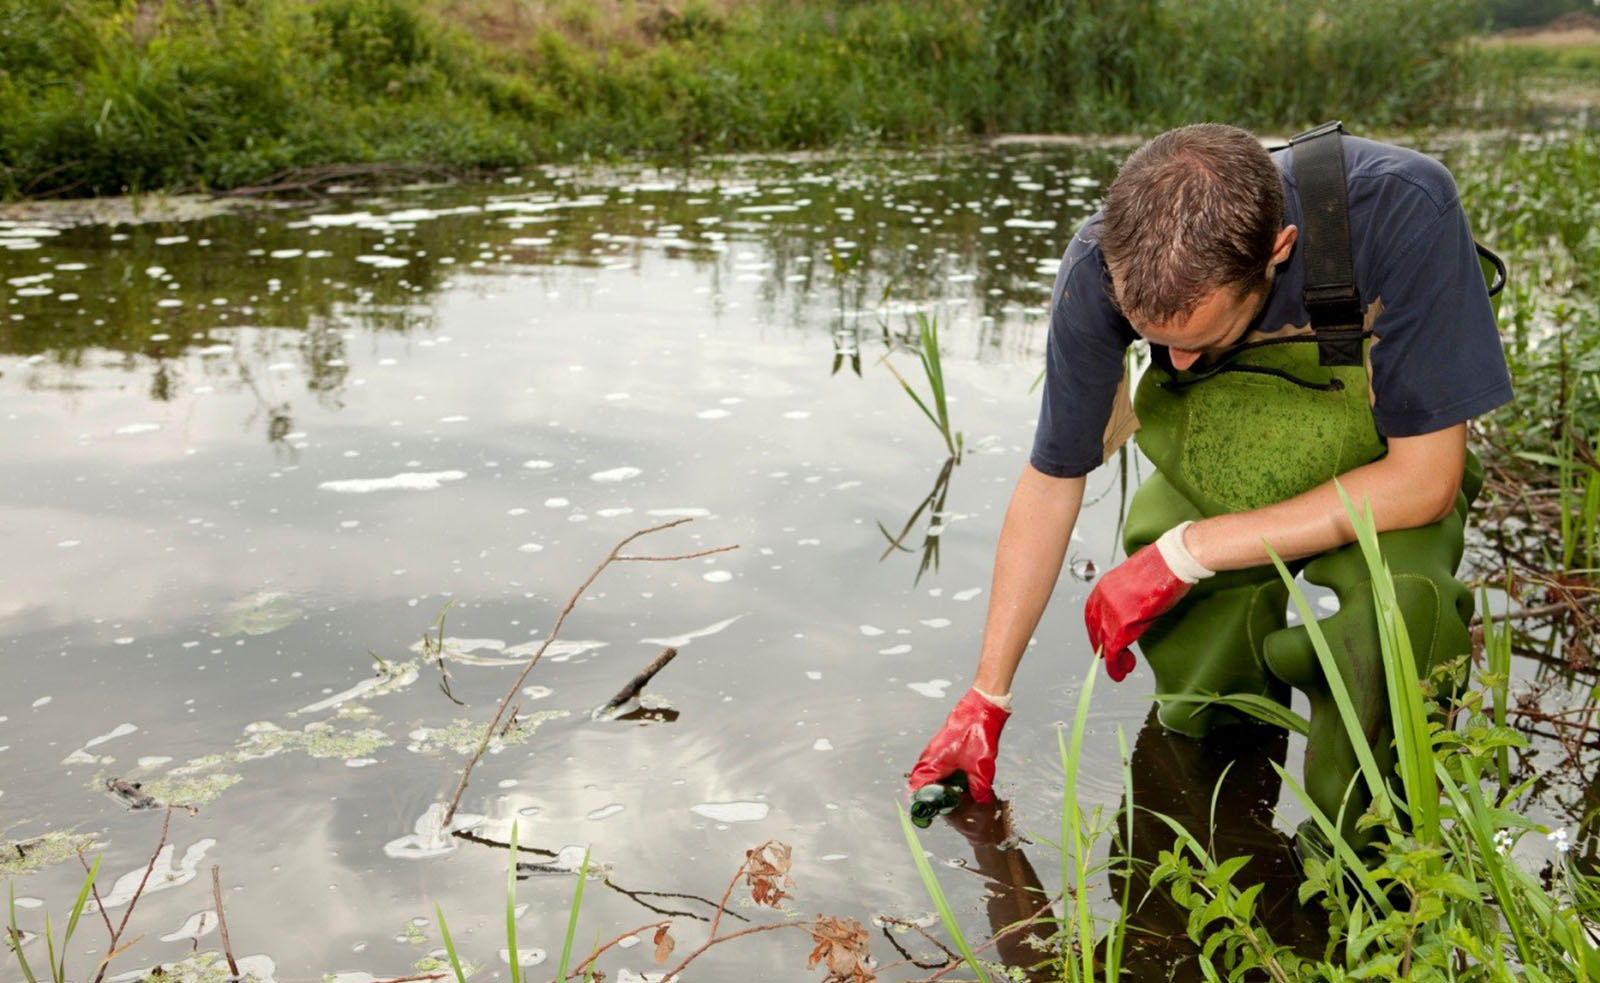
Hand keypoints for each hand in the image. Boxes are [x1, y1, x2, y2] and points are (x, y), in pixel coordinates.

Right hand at [908, 688, 1010, 802]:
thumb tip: (980, 800)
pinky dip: (945, 775)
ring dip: (937, 785)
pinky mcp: (944, 746)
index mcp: (933, 763)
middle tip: (941, 808)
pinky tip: (959, 780)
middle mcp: (930, 756)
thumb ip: (979, 788)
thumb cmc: (976, 731)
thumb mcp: (980, 767)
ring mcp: (936, 750)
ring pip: (930, 773)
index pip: (916, 787)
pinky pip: (938, 765)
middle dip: (929, 796)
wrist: (981, 707)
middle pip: (921, 781)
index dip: (919, 802)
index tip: (926, 813)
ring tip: (951, 796)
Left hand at [1084, 523, 1210, 680]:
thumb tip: (1131, 610)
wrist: (1172, 561)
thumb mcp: (1137, 582)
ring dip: (1112, 660)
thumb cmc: (1162, 567)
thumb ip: (1128, 597)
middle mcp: (1102, 598)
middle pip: (1095, 629)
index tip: (1104, 641)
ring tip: (1122, 669)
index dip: (1097, 631)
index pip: (1092, 614)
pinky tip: (1121, 671)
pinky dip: (1115, 665)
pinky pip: (1113, 650)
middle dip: (1102, 647)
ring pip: (1103, 642)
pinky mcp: (1122, 624)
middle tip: (1112, 659)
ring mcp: (1111, 611)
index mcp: (1104, 586)